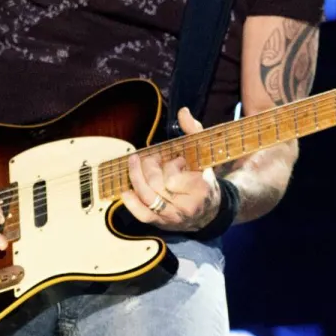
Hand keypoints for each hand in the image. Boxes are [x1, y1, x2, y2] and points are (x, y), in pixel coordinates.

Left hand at [123, 107, 220, 232]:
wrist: (209, 210)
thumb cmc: (203, 177)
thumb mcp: (203, 154)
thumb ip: (193, 131)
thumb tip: (183, 112)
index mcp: (200, 188)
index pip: (172, 177)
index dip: (170, 164)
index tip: (177, 159)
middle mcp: (187, 206)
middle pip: (156, 185)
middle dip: (148, 167)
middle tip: (151, 158)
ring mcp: (173, 217)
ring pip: (147, 197)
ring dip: (136, 178)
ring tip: (135, 165)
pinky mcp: (161, 223)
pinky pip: (141, 214)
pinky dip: (130, 201)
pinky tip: (126, 189)